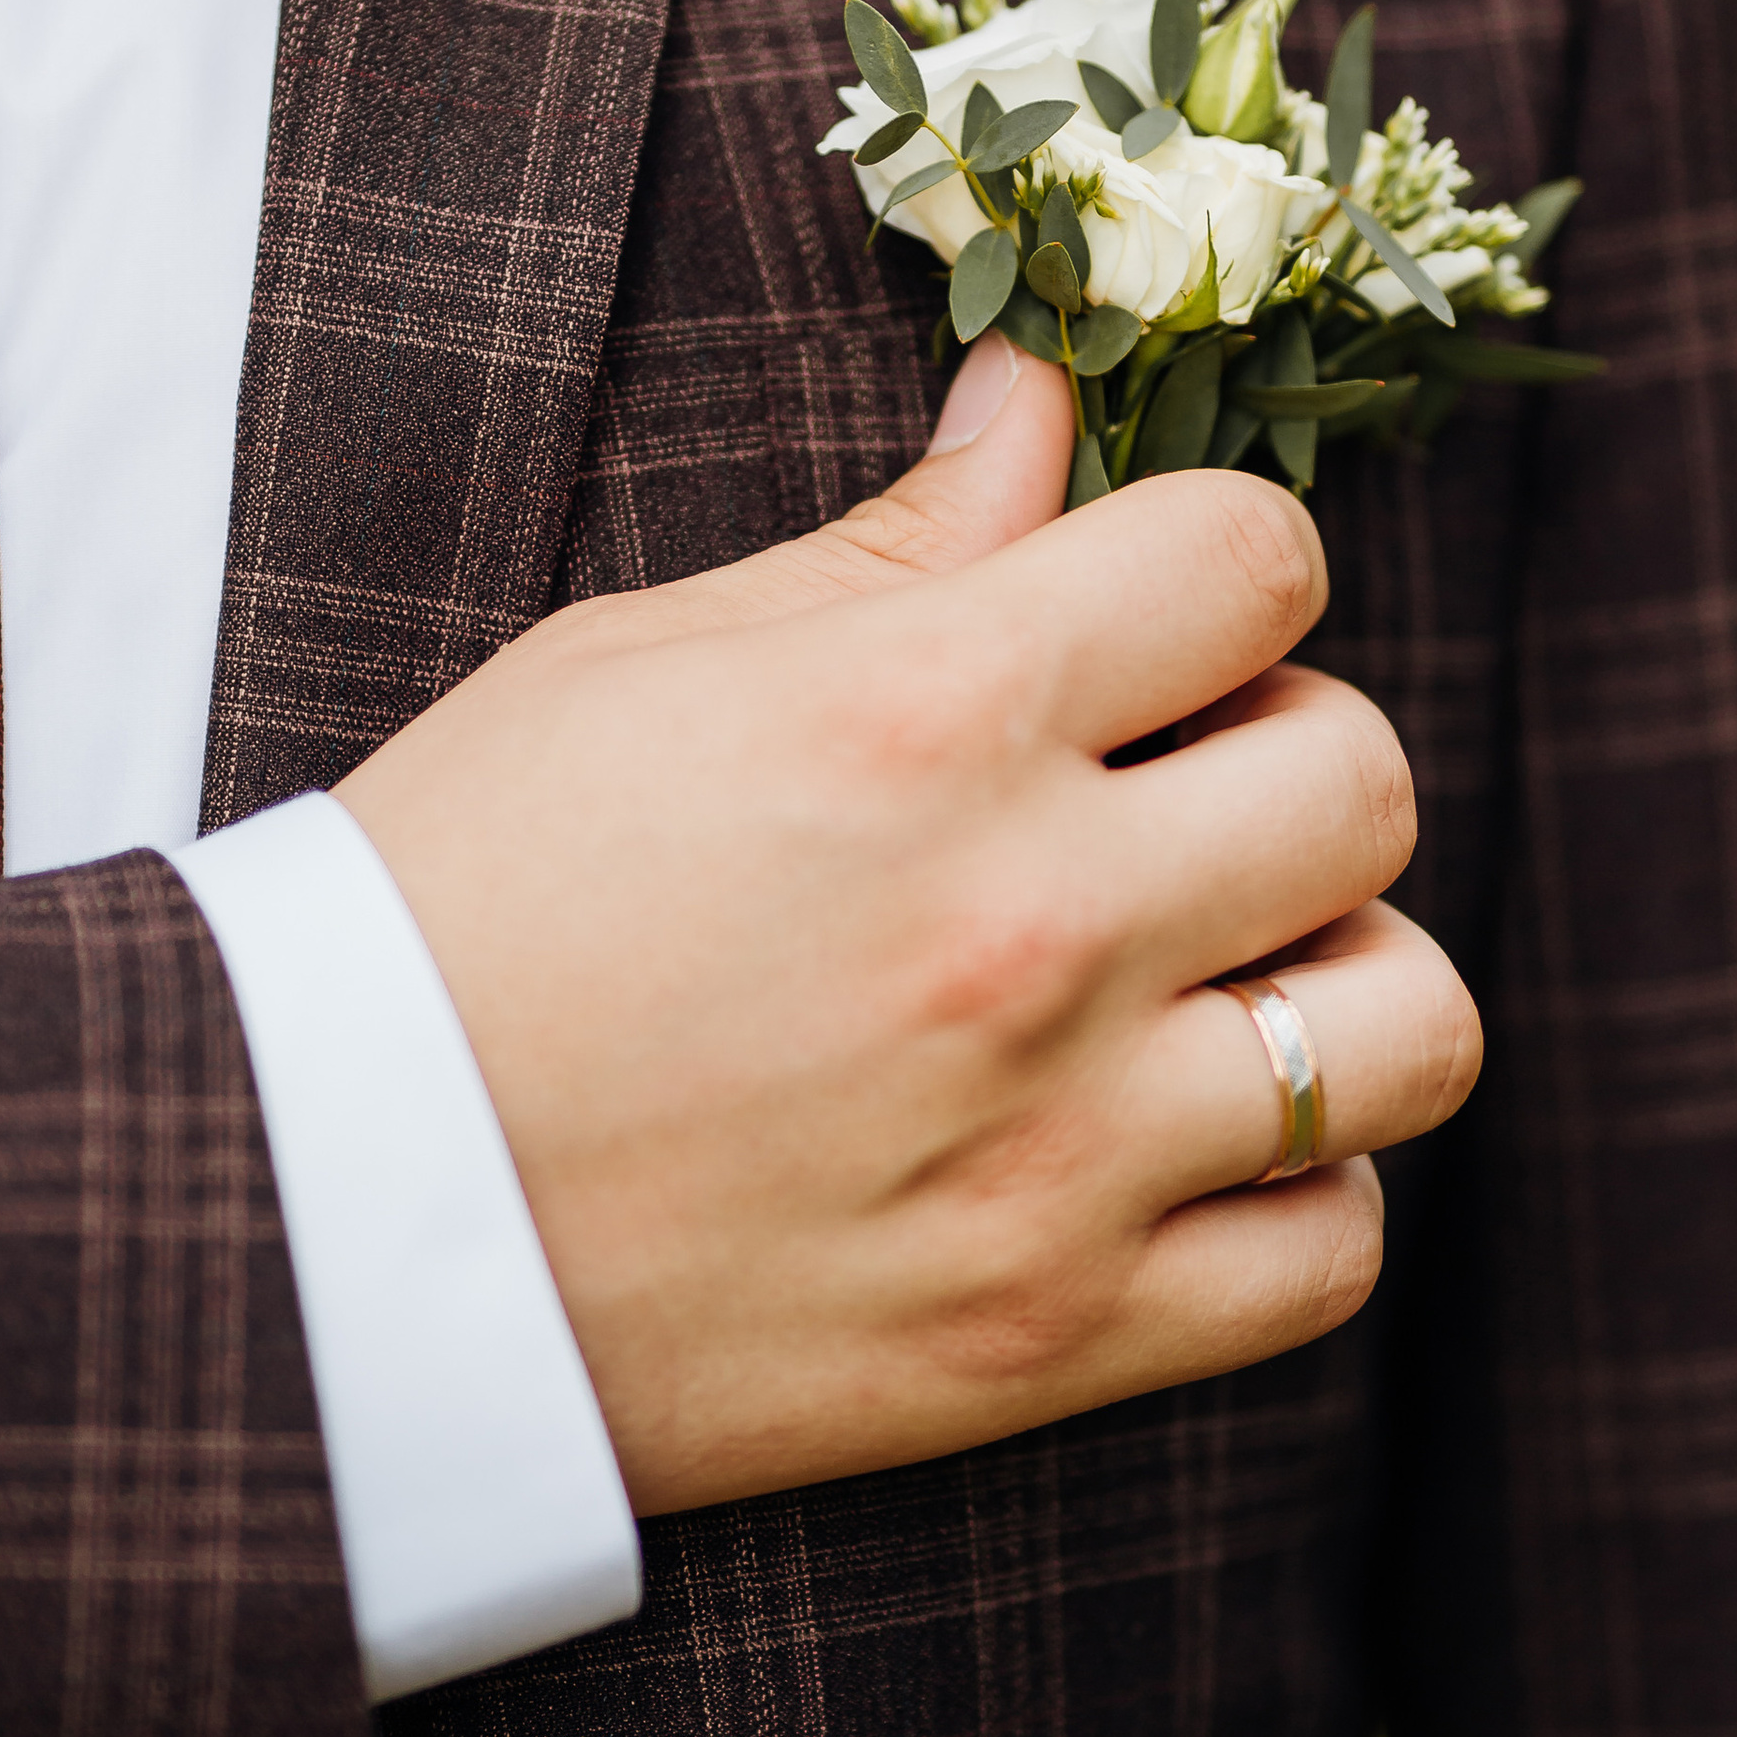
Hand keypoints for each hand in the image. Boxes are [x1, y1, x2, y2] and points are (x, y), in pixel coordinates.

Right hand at [337, 339, 1480, 1513]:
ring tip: (1212, 984)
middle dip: (1287, 758)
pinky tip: (1182, 1147)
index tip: (1154, 624)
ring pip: (1409, 1023)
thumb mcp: (644, 665)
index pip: (1260, 561)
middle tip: (1169, 802)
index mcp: (924, 715)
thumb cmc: (458, 905)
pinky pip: (1333, 1251)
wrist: (327, 1221)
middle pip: (1368, 776)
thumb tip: (1043, 400)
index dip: (1221, 571)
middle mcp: (1030, 923)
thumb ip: (897, 542)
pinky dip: (1298, 1192)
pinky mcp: (1052, 1336)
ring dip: (1339, 978)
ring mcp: (1061, 1146)